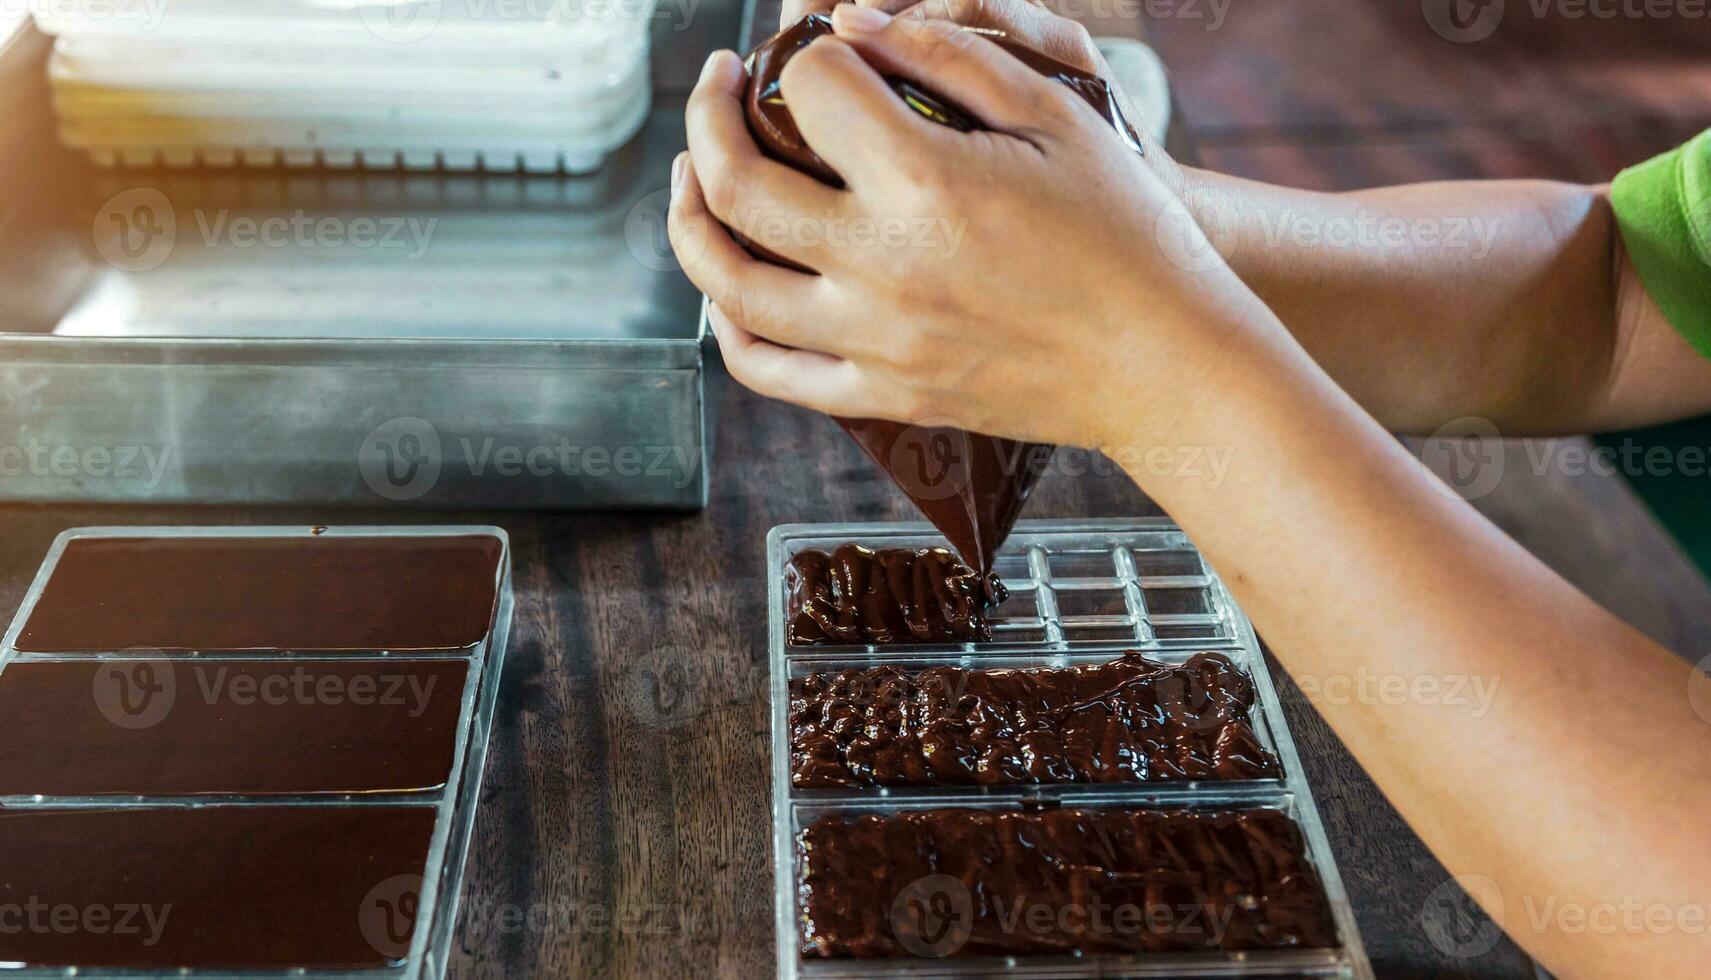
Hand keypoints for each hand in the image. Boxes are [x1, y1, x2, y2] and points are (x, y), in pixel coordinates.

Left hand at [670, 6, 1288, 451]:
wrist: (1167, 364)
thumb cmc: (1129, 235)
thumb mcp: (1056, 115)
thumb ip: (947, 53)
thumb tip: (852, 21)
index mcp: (926, 183)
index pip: (811, 90)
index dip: (810, 52)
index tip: (824, 49)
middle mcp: (881, 267)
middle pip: (735, 179)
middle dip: (708, 111)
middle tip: (718, 82)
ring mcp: (873, 341)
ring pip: (726, 280)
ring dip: (688, 215)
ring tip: (693, 174)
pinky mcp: (882, 395)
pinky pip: (765, 369)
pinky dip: (726, 321)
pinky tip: (727, 281)